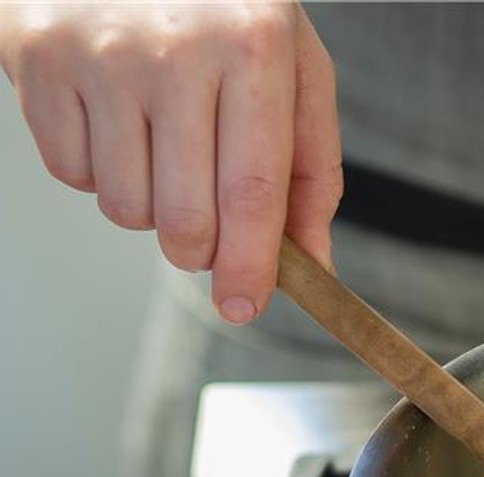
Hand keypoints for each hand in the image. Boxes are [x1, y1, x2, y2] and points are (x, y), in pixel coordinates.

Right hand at [0, 1, 340, 323]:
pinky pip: (71, 173)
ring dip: (148, 207)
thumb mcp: (292, 65)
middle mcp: (175, 49)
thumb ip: (311, 167)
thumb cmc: (223, 4)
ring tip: (160, 146)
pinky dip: (97, 170)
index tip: (244, 306)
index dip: (249, 267)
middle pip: (184, 218)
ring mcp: (99, 53)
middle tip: (205, 231)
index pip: (254, 193)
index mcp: (253, 47)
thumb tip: (311, 262)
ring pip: (125, 208)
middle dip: (199, 251)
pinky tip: (114, 119)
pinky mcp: (37, 57)